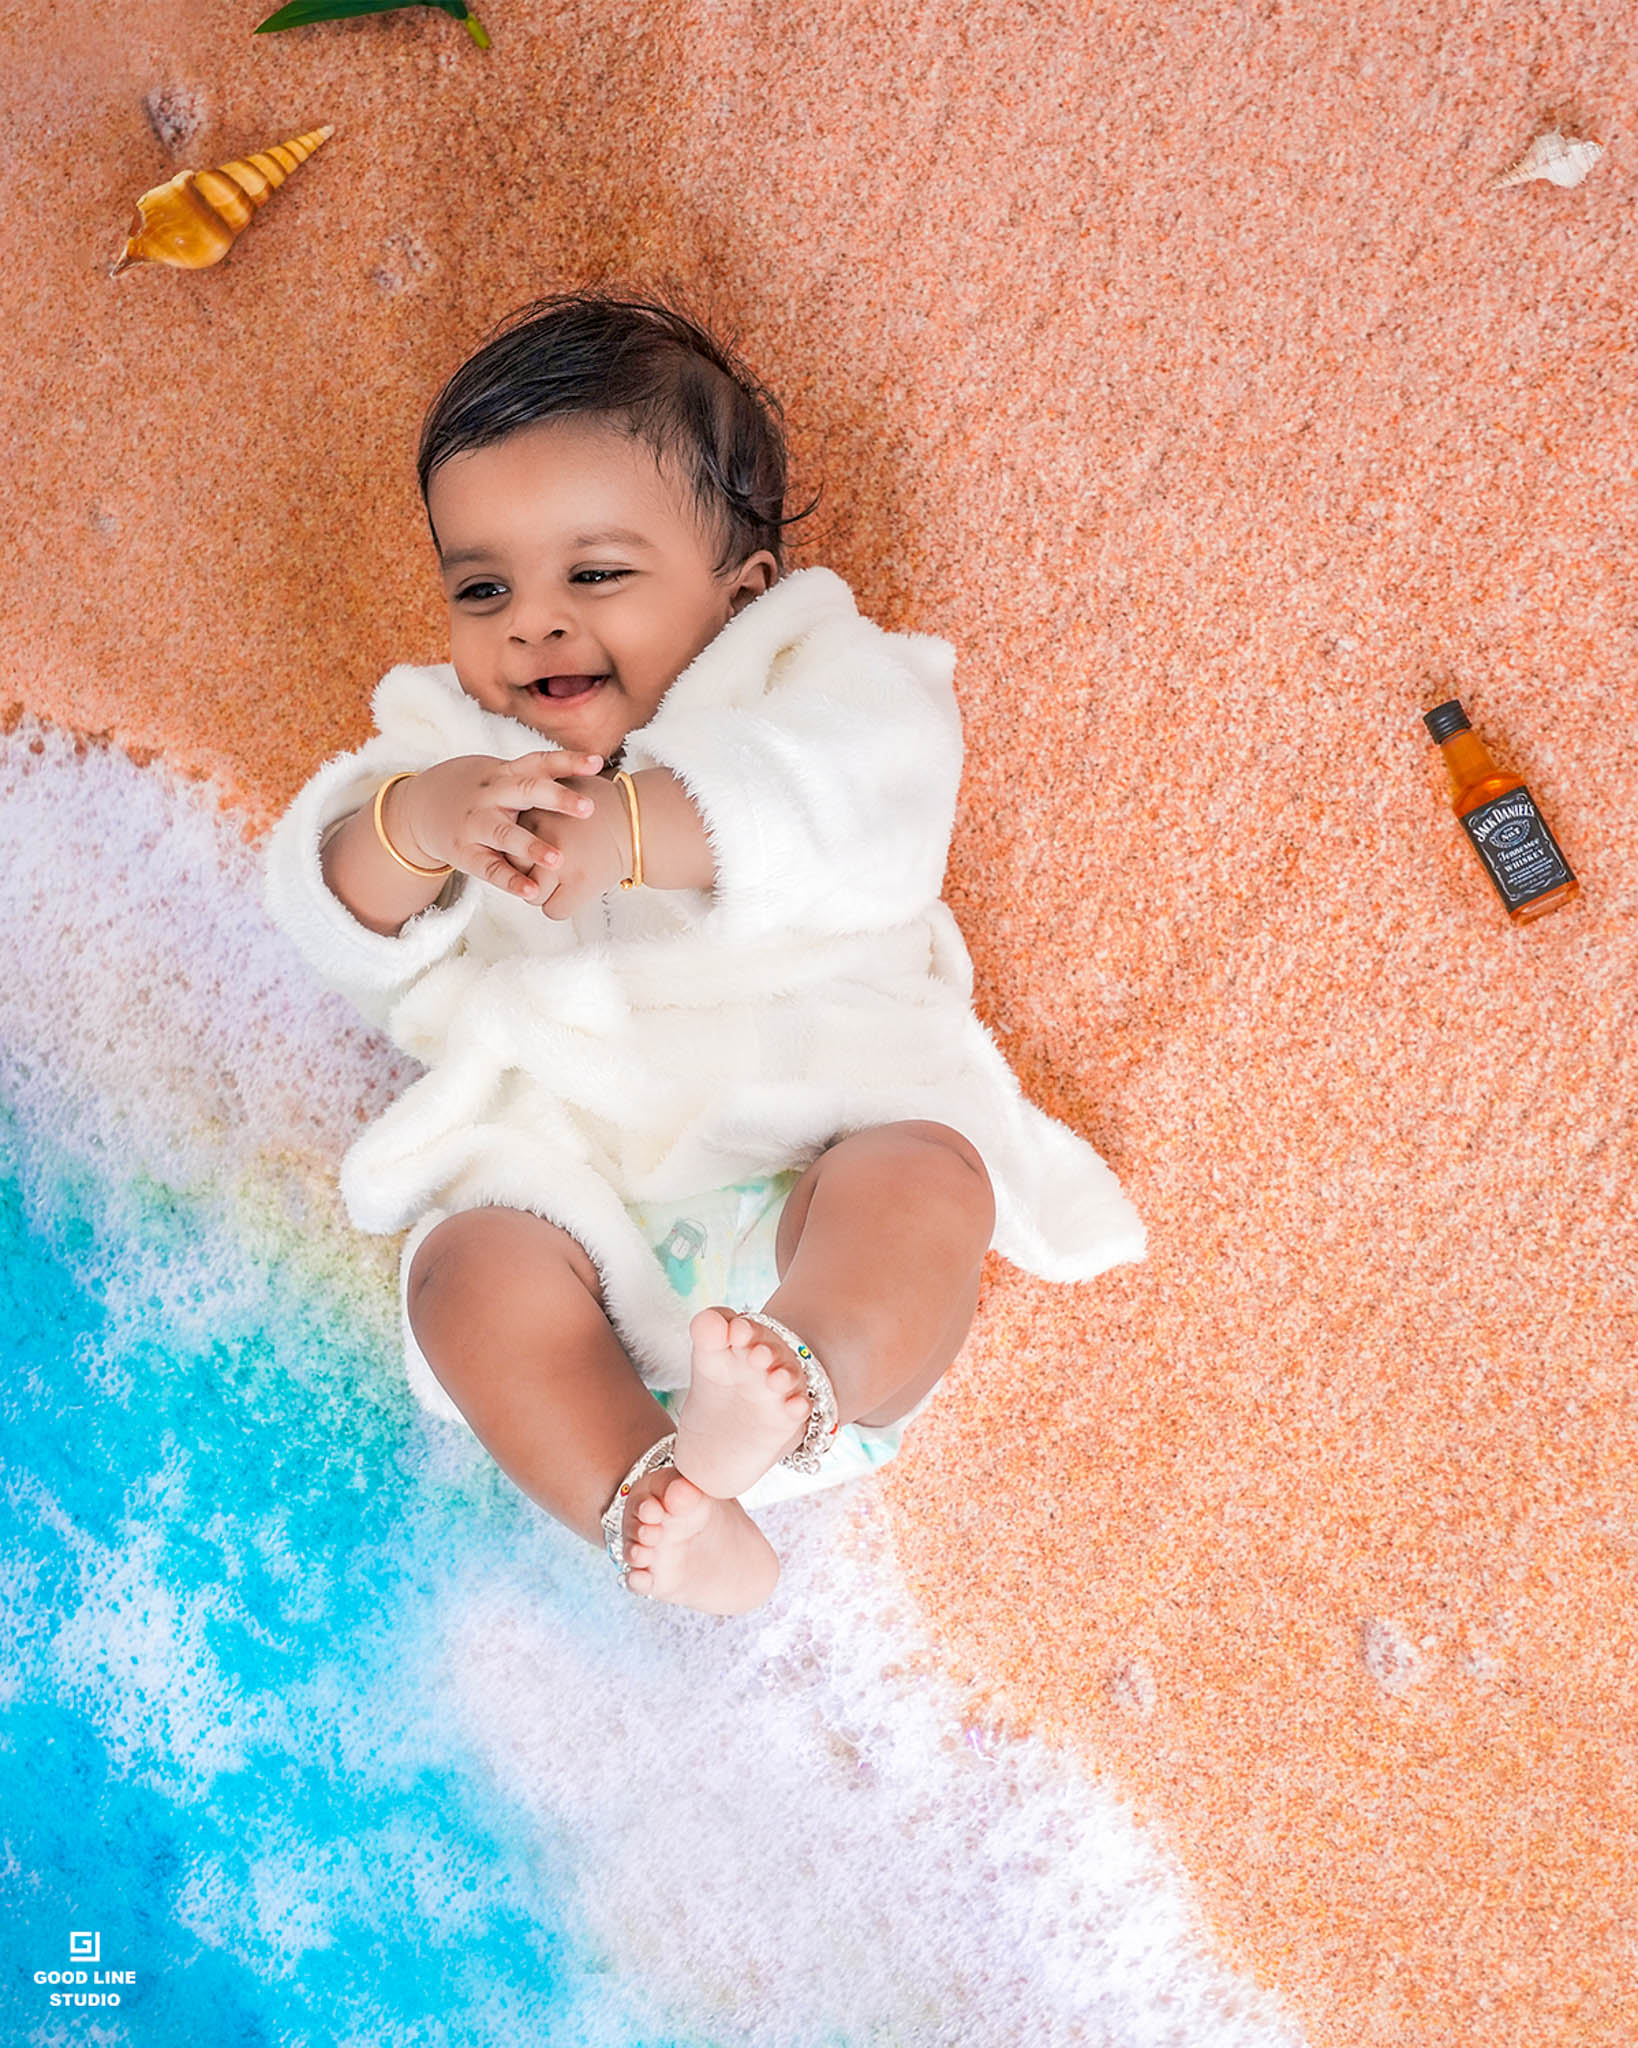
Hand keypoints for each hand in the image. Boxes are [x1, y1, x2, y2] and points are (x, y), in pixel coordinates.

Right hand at [388, 751, 605, 905]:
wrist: (417, 807)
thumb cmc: (475, 792)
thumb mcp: (499, 776)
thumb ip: (534, 776)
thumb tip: (590, 770)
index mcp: (504, 774)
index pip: (538, 762)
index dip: (567, 761)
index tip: (597, 762)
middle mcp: (491, 794)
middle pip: (525, 791)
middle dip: (556, 798)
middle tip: (588, 808)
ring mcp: (475, 823)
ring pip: (505, 833)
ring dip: (531, 846)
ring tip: (558, 859)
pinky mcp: (463, 852)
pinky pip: (489, 868)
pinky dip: (510, 880)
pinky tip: (531, 891)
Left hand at [519, 774, 633, 919]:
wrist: (639, 820)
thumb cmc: (604, 806)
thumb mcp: (565, 789)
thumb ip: (538, 802)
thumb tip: (514, 815)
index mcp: (536, 812)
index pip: (508, 843)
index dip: (521, 850)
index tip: (533, 852)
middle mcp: (544, 836)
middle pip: (514, 869)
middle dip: (527, 873)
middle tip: (549, 869)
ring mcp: (562, 861)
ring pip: (532, 895)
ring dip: (545, 893)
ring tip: (563, 882)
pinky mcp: (580, 883)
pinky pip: (553, 910)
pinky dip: (562, 906)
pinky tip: (575, 892)